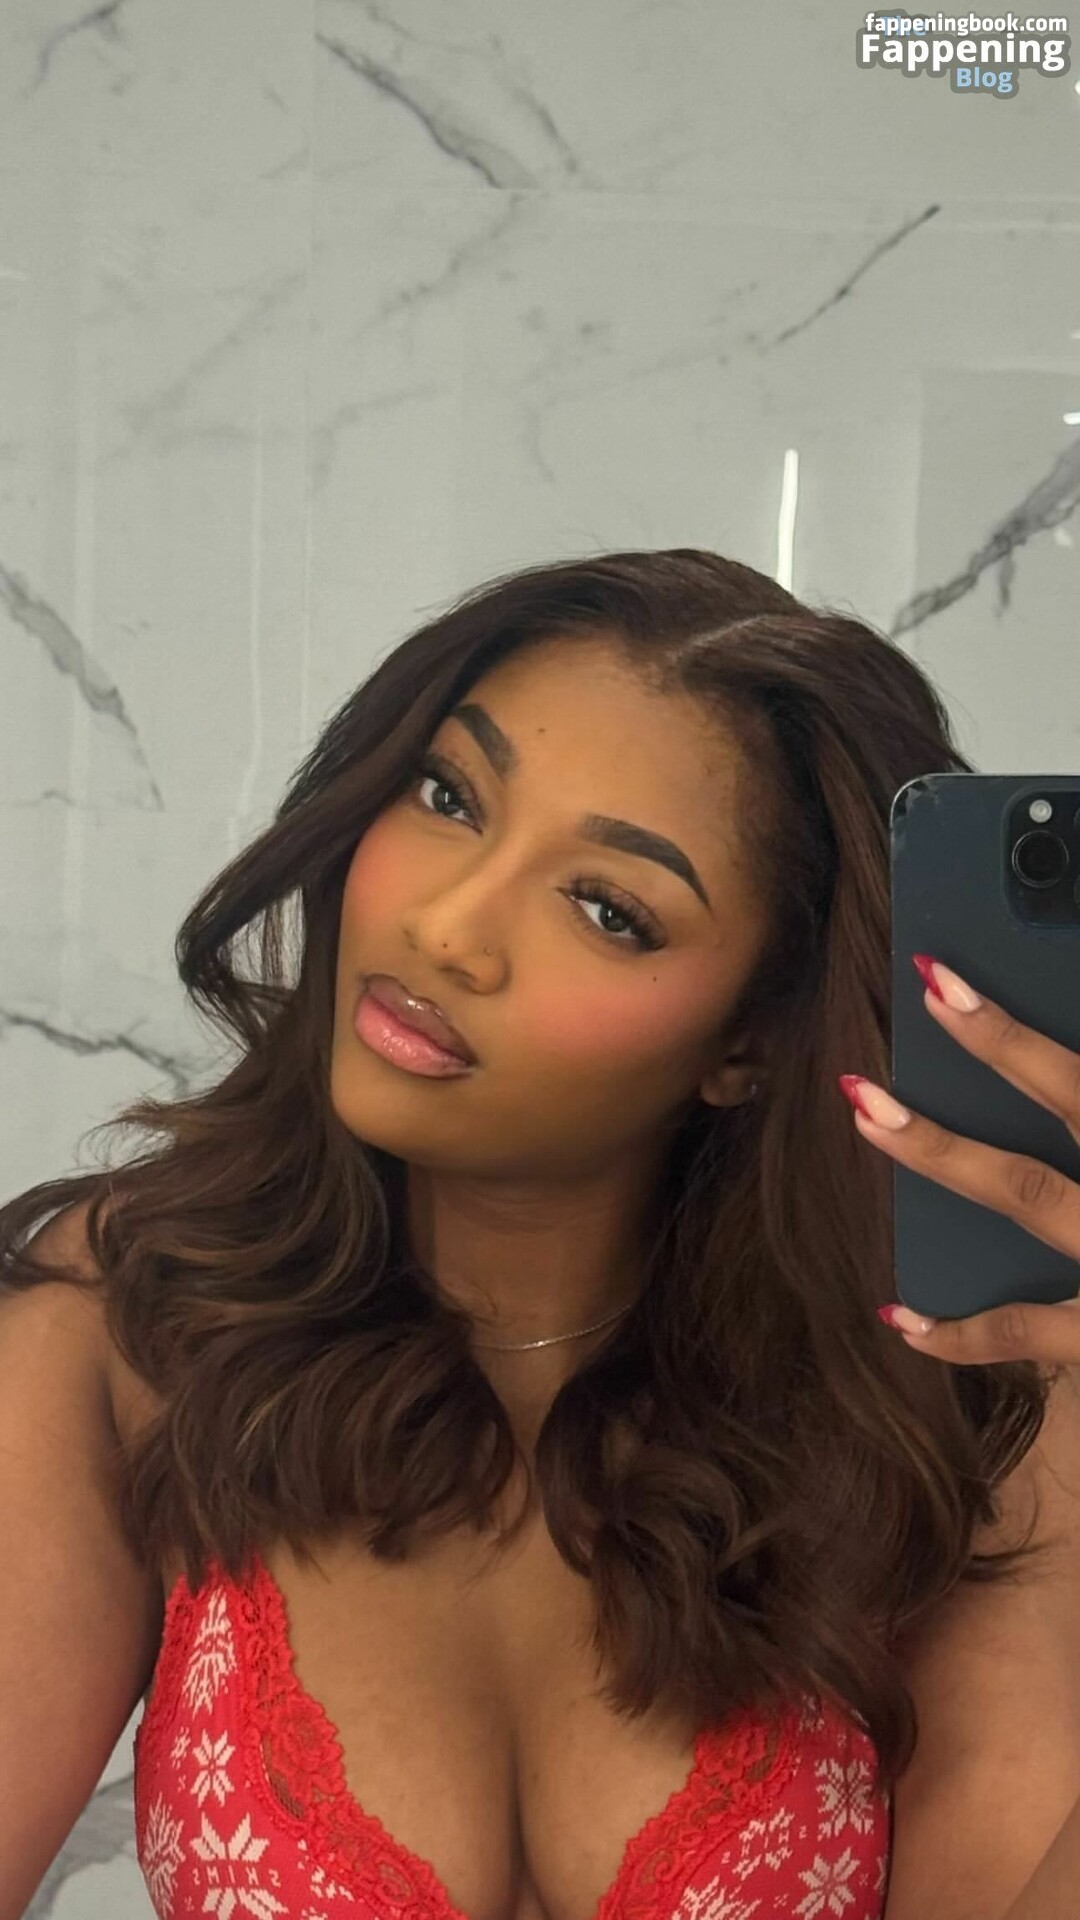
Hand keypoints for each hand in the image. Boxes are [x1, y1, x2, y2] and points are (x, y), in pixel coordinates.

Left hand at [839, 954, 1079, 1367]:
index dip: (1013, 1034)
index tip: (946, 979)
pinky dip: (958, 1332)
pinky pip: (1025, 1334)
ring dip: (942, 1153)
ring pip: (1029, 1194)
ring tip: (866, 1116)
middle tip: (916, 1003)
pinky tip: (898, 1314)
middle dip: (989, 1053)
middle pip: (1070, 1104)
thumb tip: (1053, 1078)